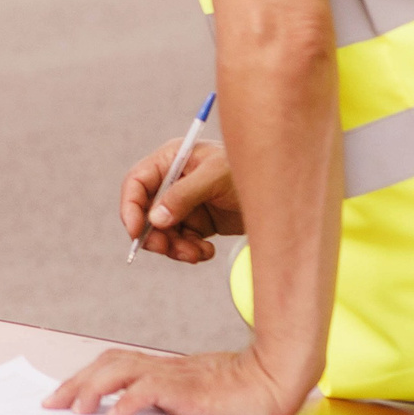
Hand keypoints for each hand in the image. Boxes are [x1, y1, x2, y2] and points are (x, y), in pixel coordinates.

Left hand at [40, 346, 306, 414]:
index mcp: (158, 369)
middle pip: (107, 365)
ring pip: (121, 371)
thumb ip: (160, 400)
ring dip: (94, 389)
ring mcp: (173, 375)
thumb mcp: (187, 397)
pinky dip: (130, 401)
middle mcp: (160, 367)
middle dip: (76, 383)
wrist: (269, 381)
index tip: (58, 396)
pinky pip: (152, 389)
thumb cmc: (232, 394)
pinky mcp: (188, 388)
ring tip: (76, 409)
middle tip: (52, 404)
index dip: (82, 378)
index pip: (110, 364)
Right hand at [122, 138, 239, 262]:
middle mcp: (174, 181)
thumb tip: (156, 218)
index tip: (136, 232)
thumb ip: (184, 195)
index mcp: (172, 160)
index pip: (138, 182)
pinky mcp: (199, 223)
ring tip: (196, 254)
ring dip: (175, 248)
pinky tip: (206, 252)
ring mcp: (185, 204)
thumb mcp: (215, 177)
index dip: (131, 206)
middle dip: (154, 234)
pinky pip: (182, 242)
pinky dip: (190, 251)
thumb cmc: (249, 170)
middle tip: (168, 249)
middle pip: (146, 212)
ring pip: (163, 232)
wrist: (282, 192)